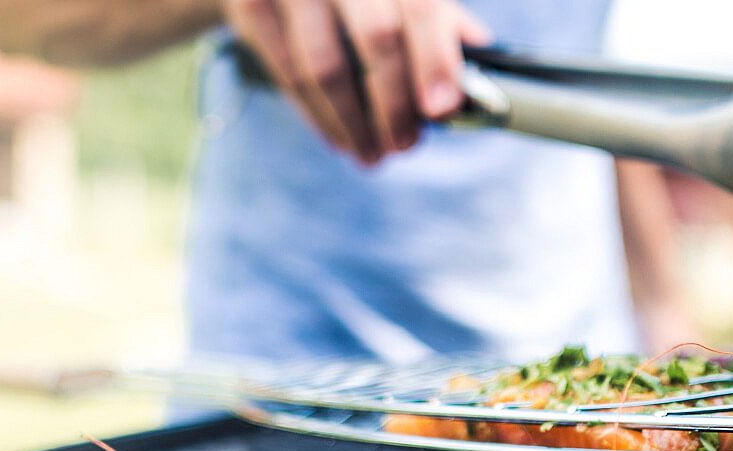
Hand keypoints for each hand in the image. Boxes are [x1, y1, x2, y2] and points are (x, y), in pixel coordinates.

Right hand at [222, 0, 490, 163]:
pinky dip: (319, 117)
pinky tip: (341, 139)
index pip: (422, 6)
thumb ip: (434, 14)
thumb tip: (481, 49)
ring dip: (356, 122)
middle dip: (396, 102)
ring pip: (327, 66)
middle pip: (376, 37)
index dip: (436, 59)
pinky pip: (289, 76)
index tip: (442, 109)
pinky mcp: (251, 7)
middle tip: (407, 144)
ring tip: (374, 153)